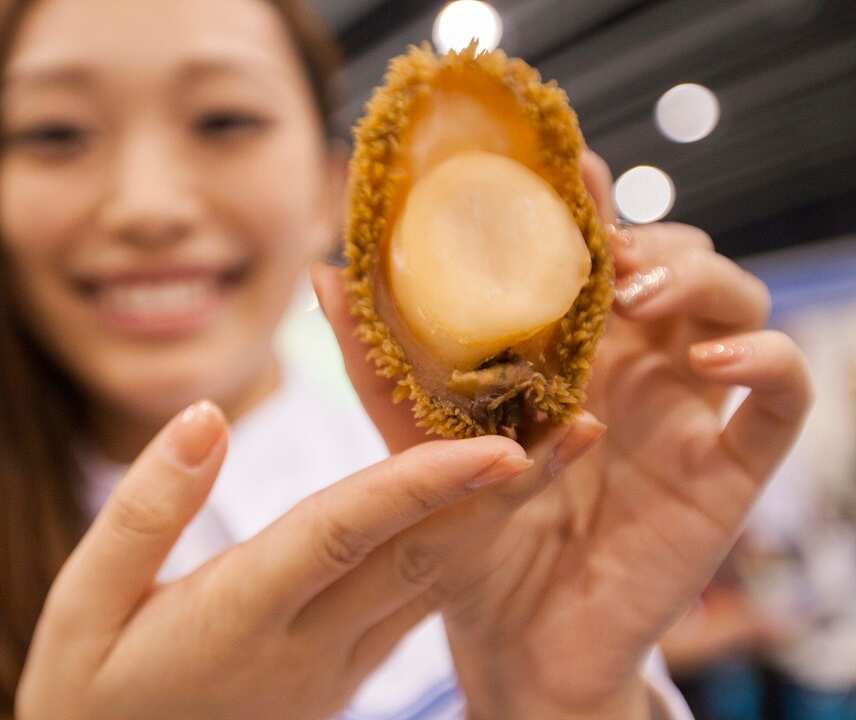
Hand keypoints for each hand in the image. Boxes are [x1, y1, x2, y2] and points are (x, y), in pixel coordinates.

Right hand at [16, 400, 537, 719]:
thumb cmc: (88, 696)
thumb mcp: (83, 604)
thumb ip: (147, 509)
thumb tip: (207, 415)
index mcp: (240, 617)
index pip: (346, 535)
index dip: (422, 484)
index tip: (500, 441)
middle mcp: (308, 645)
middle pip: (423, 557)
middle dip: (507, 492)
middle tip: (580, 426)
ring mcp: (337, 666)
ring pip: (435, 581)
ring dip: (503, 515)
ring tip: (562, 451)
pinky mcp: (346, 672)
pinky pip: (419, 601)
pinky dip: (464, 544)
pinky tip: (495, 504)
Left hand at [314, 150, 812, 718]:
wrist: (512, 638)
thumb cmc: (468, 537)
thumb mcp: (416, 444)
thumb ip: (375, 364)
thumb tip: (323, 275)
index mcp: (565, 346)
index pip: (592, 245)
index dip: (587, 198)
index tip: (563, 166)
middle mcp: (632, 361)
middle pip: (672, 254)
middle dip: (647, 234)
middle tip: (602, 247)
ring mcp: (685, 406)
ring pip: (733, 302)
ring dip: (700, 275)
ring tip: (641, 291)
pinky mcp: (726, 463)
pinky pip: (781, 390)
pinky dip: (760, 358)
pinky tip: (704, 361)